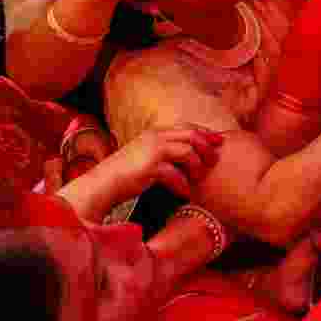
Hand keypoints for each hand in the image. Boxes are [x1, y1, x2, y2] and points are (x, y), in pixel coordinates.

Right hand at [90, 126, 224, 201]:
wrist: (101, 185)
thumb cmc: (125, 174)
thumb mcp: (145, 156)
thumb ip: (165, 151)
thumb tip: (190, 155)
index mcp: (154, 132)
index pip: (187, 127)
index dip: (205, 133)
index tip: (219, 141)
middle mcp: (154, 137)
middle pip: (191, 135)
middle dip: (207, 147)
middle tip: (214, 160)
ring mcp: (152, 150)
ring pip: (188, 152)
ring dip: (197, 166)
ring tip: (198, 179)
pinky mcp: (150, 167)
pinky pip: (176, 174)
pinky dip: (183, 185)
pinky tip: (185, 193)